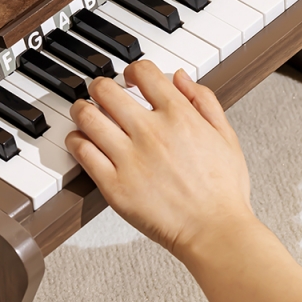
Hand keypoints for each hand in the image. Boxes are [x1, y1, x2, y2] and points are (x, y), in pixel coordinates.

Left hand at [65, 60, 253, 259]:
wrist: (215, 232)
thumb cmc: (223, 190)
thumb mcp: (225, 136)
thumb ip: (204, 100)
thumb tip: (181, 76)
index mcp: (179, 116)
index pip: (143, 71)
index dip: (133, 70)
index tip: (130, 78)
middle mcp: (151, 132)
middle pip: (106, 89)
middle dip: (100, 86)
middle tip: (100, 93)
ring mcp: (130, 158)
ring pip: (88, 117)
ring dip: (81, 109)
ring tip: (84, 113)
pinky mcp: (114, 185)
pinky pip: (83, 152)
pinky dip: (76, 141)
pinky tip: (82, 141)